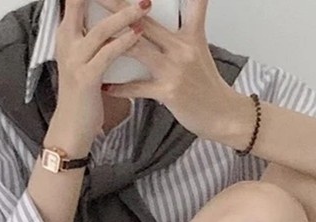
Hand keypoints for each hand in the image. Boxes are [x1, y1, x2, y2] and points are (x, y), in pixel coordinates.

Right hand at [53, 0, 151, 143]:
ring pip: (100, 29)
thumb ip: (96, 41)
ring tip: (144, 6)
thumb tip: (117, 23)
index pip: (73, 2)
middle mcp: (67, 43)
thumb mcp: (85, 61)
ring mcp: (75, 60)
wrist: (71, 128)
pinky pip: (107, 54)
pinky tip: (137, 34)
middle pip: (79, 4)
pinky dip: (124, 42)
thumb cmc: (83, 96)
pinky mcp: (86, 78)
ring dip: (124, 15)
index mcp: (67, 36)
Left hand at [96, 0, 240, 140]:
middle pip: (145, 22)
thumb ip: (186, 31)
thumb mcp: (200, 51)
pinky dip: (121, 88)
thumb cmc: (208, 86)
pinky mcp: (168, 93)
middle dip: (120, 7)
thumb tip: (162, 22)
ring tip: (92, 37)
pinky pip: (138, 88)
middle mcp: (182, 49)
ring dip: (113, 42)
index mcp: (191, 36)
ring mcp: (174, 70)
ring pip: (138, 49)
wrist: (222, 115)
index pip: (189, 3)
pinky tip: (105, 86)